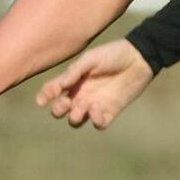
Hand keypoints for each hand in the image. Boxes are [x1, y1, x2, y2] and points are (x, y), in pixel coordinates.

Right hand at [36, 40, 154, 128]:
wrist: (138, 59)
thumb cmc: (113, 55)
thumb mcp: (91, 59)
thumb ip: (75, 71)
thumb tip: (61, 86)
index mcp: (73, 80)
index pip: (52, 91)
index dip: (44, 97)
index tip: (41, 101)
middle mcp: (80, 94)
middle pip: (61, 110)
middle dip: (58, 110)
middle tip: (66, 102)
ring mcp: (94, 104)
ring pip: (76, 120)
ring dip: (74, 117)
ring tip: (83, 106)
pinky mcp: (109, 112)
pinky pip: (97, 124)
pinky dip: (94, 120)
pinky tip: (97, 107)